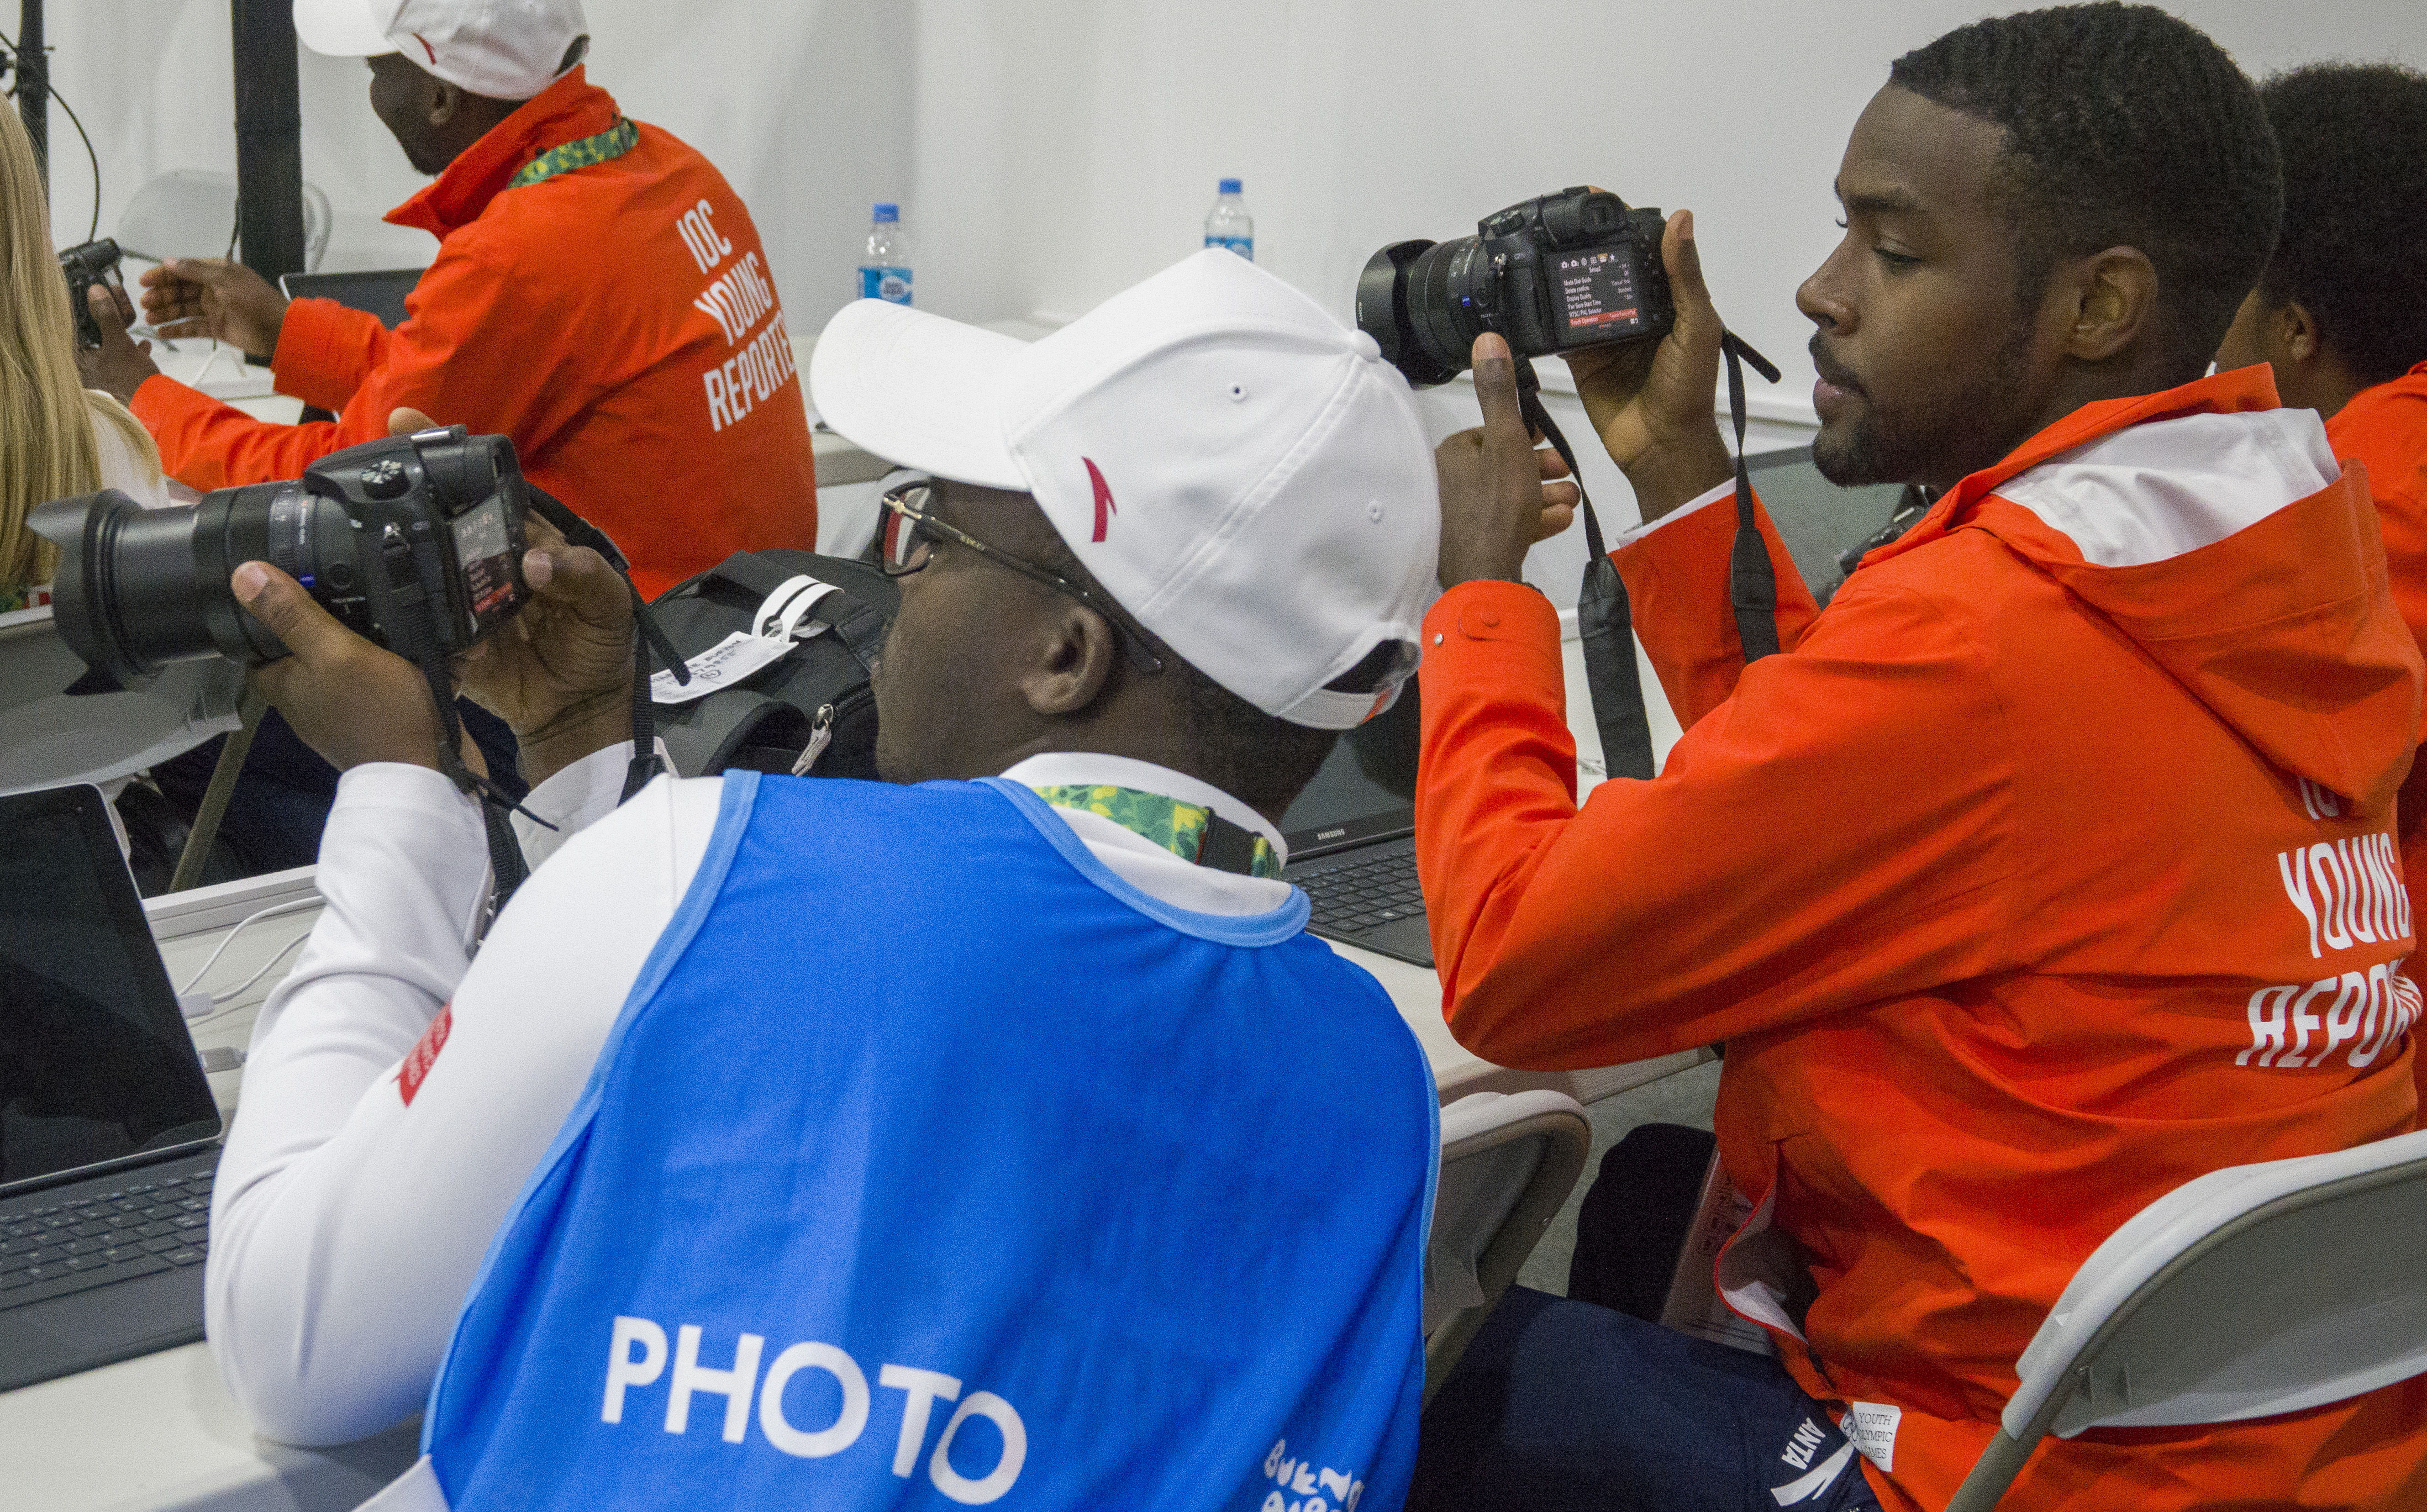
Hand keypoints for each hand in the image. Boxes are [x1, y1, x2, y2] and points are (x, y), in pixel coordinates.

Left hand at [74, 284, 160, 402]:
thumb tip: (94, 291)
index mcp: (76, 362)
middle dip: (104, 323)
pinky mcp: (116, 386)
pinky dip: (129, 353)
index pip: (69, 330)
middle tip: (115, 309)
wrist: (157, 409)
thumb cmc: (132, 378)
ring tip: (132, 326)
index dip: (80, 312)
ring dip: (119, 336)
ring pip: (105, 350)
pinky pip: (118, 363)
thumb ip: (106, 316)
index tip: (91, 299)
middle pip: (88, 339)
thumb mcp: (120, 342)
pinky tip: (142, 345)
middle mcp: (83, 373)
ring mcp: (100, 380)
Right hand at [139, 257, 287, 359]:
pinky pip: (193, 328)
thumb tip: (169, 261)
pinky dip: (178, 330)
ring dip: (165, 312)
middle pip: (180, 290)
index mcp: (216, 272)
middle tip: (144, 303)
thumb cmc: (254, 300)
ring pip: (184, 309)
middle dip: (161, 295)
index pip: (183, 270)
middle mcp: (213, 288)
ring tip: (148, 318)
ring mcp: (215, 309)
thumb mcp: (225, 279)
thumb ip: (196, 270)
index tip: (143, 281)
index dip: (162, 275)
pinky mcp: (217, 328)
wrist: (279, 330)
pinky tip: (161, 332)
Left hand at [233, 561, 445, 772]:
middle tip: (360, 587)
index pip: (256, 643)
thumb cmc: (376, 714)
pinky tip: (442, 646)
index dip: (266, 613)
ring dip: (389, 637)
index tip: (288, 585)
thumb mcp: (335, 652)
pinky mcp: (388, 714)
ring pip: (362, 658)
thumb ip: (292, 615)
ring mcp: (352, 707)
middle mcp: (312, 696)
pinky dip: (418, 661)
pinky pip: (398, 677)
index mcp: (286, 683)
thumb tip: (242, 574)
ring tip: (412, 611)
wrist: (429, 772)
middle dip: (339, 617)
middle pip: (312, 645)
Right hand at [384, 406, 631, 783]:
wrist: (580, 709)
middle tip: (368, 472)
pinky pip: (419, 624)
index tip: (409, 420)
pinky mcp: (446, 640)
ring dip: (399, 554)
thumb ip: (583, 574)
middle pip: (440, 519)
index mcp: (521, 538)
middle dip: (405, 492)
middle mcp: (483, 561)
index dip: (447, 455)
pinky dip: (409, 618)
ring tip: (370, 536)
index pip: (484, 488)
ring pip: (420, 565)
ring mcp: (460, 599)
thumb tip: (534, 562)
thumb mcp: (608, 602)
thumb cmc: (599, 642)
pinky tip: (390, 603)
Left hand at [1435, 333, 1584, 587]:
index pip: (1491, 435)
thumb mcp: (1507, 440)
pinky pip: (1504, 526)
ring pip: (1507, 498)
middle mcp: (1446, 485)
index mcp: (1451, 455)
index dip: (1525, 437)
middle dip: (1540, 469)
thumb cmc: (1495, 507)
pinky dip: (1531, 520)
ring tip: (1570, 500)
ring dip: (1543, 495)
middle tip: (1566, 473)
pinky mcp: (1469, 547)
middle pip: (1502, 467)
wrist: (1485, 577)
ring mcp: (1456, 519)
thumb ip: (1500, 392)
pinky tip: (1557, 521)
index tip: (1551, 443)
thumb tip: (1486, 339)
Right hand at [1563, 209, 1733, 523]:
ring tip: (1540, 250)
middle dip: (1584, 245)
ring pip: (1581, 294)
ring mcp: (1606, 333)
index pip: (1643, 248)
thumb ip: (1685, 277)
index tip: (1599, 200)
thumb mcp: (1697, 326)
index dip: (1623, 223)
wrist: (1661, 446)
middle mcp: (1636, 311)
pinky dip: (1548, 316)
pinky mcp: (1581, 358)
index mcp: (1667, 298)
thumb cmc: (1690, 390)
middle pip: (1606, 266)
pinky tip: (1534, 295)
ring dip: (1564, 275)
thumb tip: (1681, 219)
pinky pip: (1561, 331)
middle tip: (1557, 223)